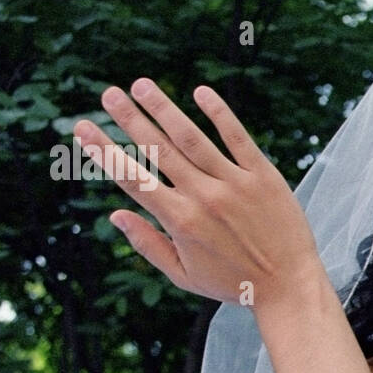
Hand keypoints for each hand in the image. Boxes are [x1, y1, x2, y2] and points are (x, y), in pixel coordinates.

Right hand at [72, 79, 321, 309]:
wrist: (290, 287)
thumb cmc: (234, 284)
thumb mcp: (184, 275)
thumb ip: (148, 244)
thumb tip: (115, 215)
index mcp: (179, 221)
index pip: (133, 179)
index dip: (104, 151)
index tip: (82, 128)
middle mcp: (204, 198)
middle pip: (159, 151)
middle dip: (130, 120)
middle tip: (108, 93)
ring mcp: (235, 184)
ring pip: (193, 138)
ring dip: (165, 109)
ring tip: (142, 85)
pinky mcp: (264, 176)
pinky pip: (237, 138)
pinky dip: (219, 114)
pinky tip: (201, 92)